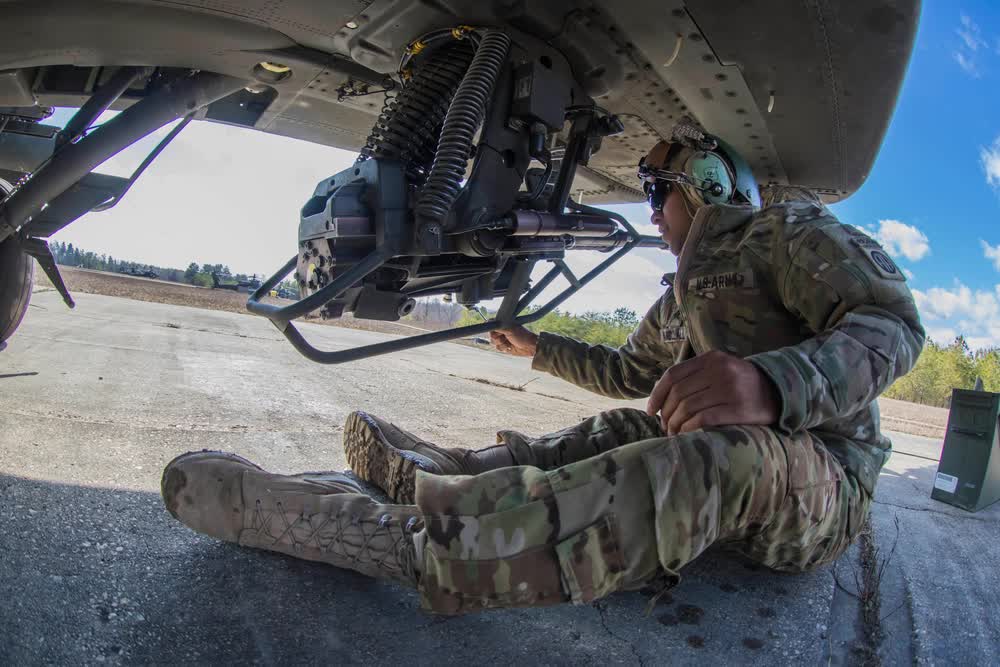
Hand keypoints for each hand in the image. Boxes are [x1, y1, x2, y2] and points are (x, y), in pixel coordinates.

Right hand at [490, 326, 537, 356]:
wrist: (529, 347)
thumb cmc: (522, 336)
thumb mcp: (510, 329)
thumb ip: (499, 327)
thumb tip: (488, 323)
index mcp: (503, 323)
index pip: (491, 324)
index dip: (492, 329)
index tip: (498, 332)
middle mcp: (502, 331)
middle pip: (490, 335)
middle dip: (497, 338)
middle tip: (505, 337)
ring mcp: (502, 338)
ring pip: (493, 342)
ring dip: (501, 344)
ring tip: (509, 342)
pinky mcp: (504, 346)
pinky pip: (497, 348)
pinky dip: (503, 348)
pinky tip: (509, 347)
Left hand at [645, 350, 779, 434]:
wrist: (780, 391)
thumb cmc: (742, 384)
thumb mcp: (720, 369)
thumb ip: (695, 376)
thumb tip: (661, 397)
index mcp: (711, 359)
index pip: (673, 375)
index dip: (657, 395)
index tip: (650, 411)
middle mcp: (720, 371)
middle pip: (678, 394)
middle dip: (666, 414)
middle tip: (664, 427)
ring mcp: (730, 389)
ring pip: (688, 407)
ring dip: (675, 424)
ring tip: (673, 434)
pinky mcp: (739, 409)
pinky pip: (704, 419)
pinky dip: (689, 429)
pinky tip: (686, 435)